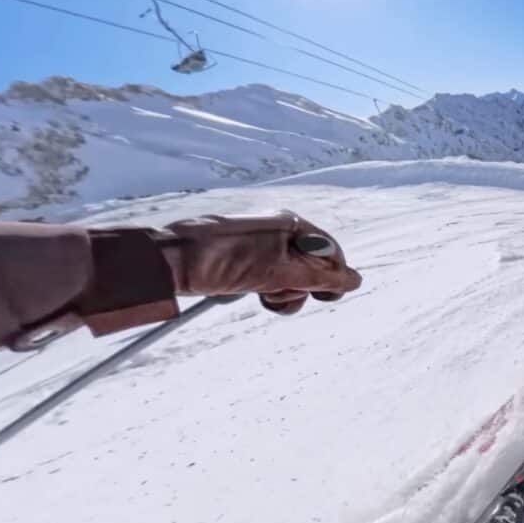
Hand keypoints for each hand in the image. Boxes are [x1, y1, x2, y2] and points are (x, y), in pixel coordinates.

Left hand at [157, 211, 361, 313]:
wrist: (168, 260)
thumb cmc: (222, 258)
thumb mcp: (278, 270)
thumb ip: (320, 277)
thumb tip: (354, 280)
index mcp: (291, 225)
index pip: (330, 252)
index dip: (333, 277)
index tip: (324, 297)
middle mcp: (279, 233)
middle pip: (312, 267)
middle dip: (302, 287)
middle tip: (281, 292)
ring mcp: (261, 248)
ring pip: (291, 278)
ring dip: (284, 294)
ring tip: (262, 296)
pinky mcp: (244, 264)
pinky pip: (270, 282)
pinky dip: (266, 293)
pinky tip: (250, 295)